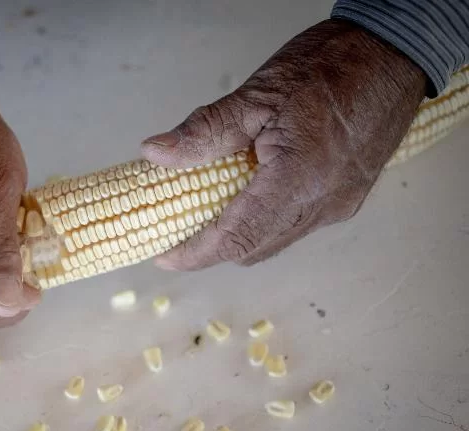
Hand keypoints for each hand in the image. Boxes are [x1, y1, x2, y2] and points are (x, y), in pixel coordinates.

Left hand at [141, 19, 426, 269]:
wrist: (393, 55)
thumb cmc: (332, 65)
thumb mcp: (258, 93)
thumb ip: (205, 131)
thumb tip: (157, 154)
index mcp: (301, 178)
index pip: (239, 237)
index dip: (196, 254)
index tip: (165, 256)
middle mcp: (325, 203)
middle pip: (255, 249)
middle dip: (212, 249)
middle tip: (176, 234)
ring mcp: (340, 205)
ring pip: (275, 241)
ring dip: (239, 236)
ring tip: (204, 217)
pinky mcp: (347, 200)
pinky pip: (295, 225)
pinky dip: (263, 222)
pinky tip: (245, 198)